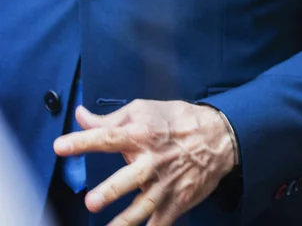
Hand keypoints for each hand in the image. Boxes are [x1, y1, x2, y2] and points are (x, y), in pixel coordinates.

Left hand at [54, 101, 235, 225]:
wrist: (219, 136)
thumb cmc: (178, 120)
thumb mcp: (146, 109)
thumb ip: (110, 118)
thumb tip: (81, 116)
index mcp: (142, 134)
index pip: (108, 137)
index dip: (83, 141)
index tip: (60, 146)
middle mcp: (152, 161)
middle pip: (129, 178)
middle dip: (111, 190)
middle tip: (93, 200)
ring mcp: (165, 184)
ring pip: (142, 208)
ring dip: (124, 222)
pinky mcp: (177, 201)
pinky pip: (160, 223)